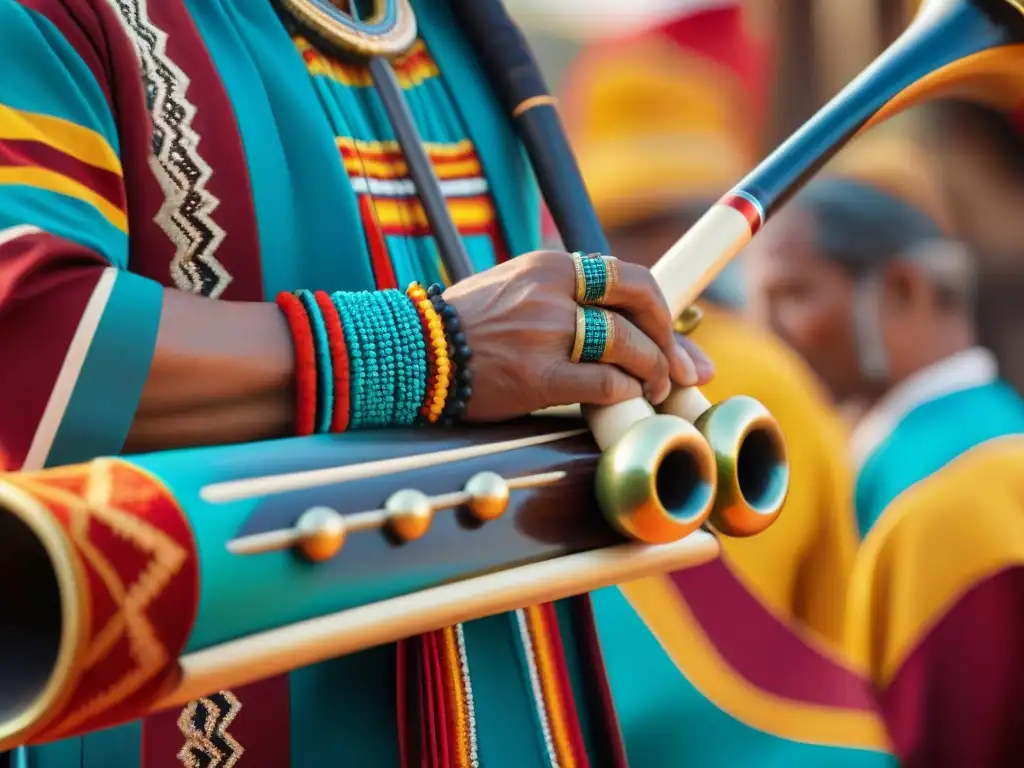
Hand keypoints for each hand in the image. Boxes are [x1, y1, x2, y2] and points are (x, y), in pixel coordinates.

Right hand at [443, 250, 713, 421]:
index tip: (677, 338)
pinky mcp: (536, 375)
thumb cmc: (466, 328)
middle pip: (639, 302)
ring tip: (655, 391)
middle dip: (671, 338)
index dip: (662, 310)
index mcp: (549, 266)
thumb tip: (618, 320)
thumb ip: (563, 297)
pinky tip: (626, 400)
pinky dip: (625, 392)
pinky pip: (604, 382)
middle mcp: (551, 291)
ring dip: (653, 371)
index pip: (627, 277)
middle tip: (683, 369)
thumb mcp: (515, 289)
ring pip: (627, 344)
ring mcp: (545, 332)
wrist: (411, 353)